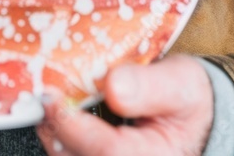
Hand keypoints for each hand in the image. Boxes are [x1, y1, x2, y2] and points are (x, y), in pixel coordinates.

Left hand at [37, 55, 212, 155]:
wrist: (193, 116)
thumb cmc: (186, 99)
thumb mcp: (180, 83)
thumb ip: (150, 85)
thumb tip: (114, 85)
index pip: (106, 152)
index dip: (71, 125)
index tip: (51, 97)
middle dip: (54, 127)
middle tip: (40, 92)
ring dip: (52, 131)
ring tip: (47, 100)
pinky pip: (69, 154)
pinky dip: (58, 135)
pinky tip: (56, 113)